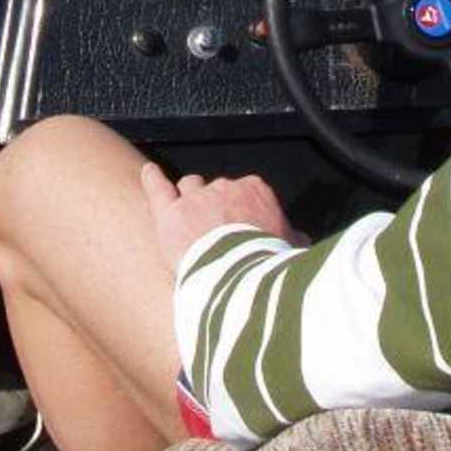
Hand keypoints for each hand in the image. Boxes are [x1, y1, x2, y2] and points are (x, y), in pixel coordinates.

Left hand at [140, 162, 306, 272]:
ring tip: (188, 214)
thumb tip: (300, 240)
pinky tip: (149, 173)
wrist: (241, 277)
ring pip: (190, 187)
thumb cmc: (269, 264)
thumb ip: (292, 240)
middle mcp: (225, 188)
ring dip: (189, 198)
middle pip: (217, 191)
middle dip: (217, 207)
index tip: (245, 227)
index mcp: (256, 191)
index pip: (248, 193)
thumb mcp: (292, 250)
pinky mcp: (170, 214)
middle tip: (218, 232)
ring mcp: (195, 198)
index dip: (244, 211)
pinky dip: (152, 179)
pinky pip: (157, 187)